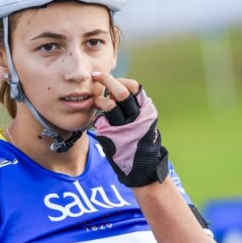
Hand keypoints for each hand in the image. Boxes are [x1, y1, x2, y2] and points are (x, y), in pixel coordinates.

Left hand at [92, 72, 168, 186]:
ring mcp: (124, 126)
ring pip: (109, 105)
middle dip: (107, 80)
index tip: (115, 78)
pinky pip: (102, 121)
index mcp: (145, 110)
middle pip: (121, 92)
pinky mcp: (113, 137)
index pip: (134, 87)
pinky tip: (98, 118)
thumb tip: (117, 89)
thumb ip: (134, 106)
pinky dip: (98, 116)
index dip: (123, 81)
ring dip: (100, 99)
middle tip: (96, 75)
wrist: (143, 167)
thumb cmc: (142, 141)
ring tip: (97, 100)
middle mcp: (136, 116)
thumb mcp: (145, 121)